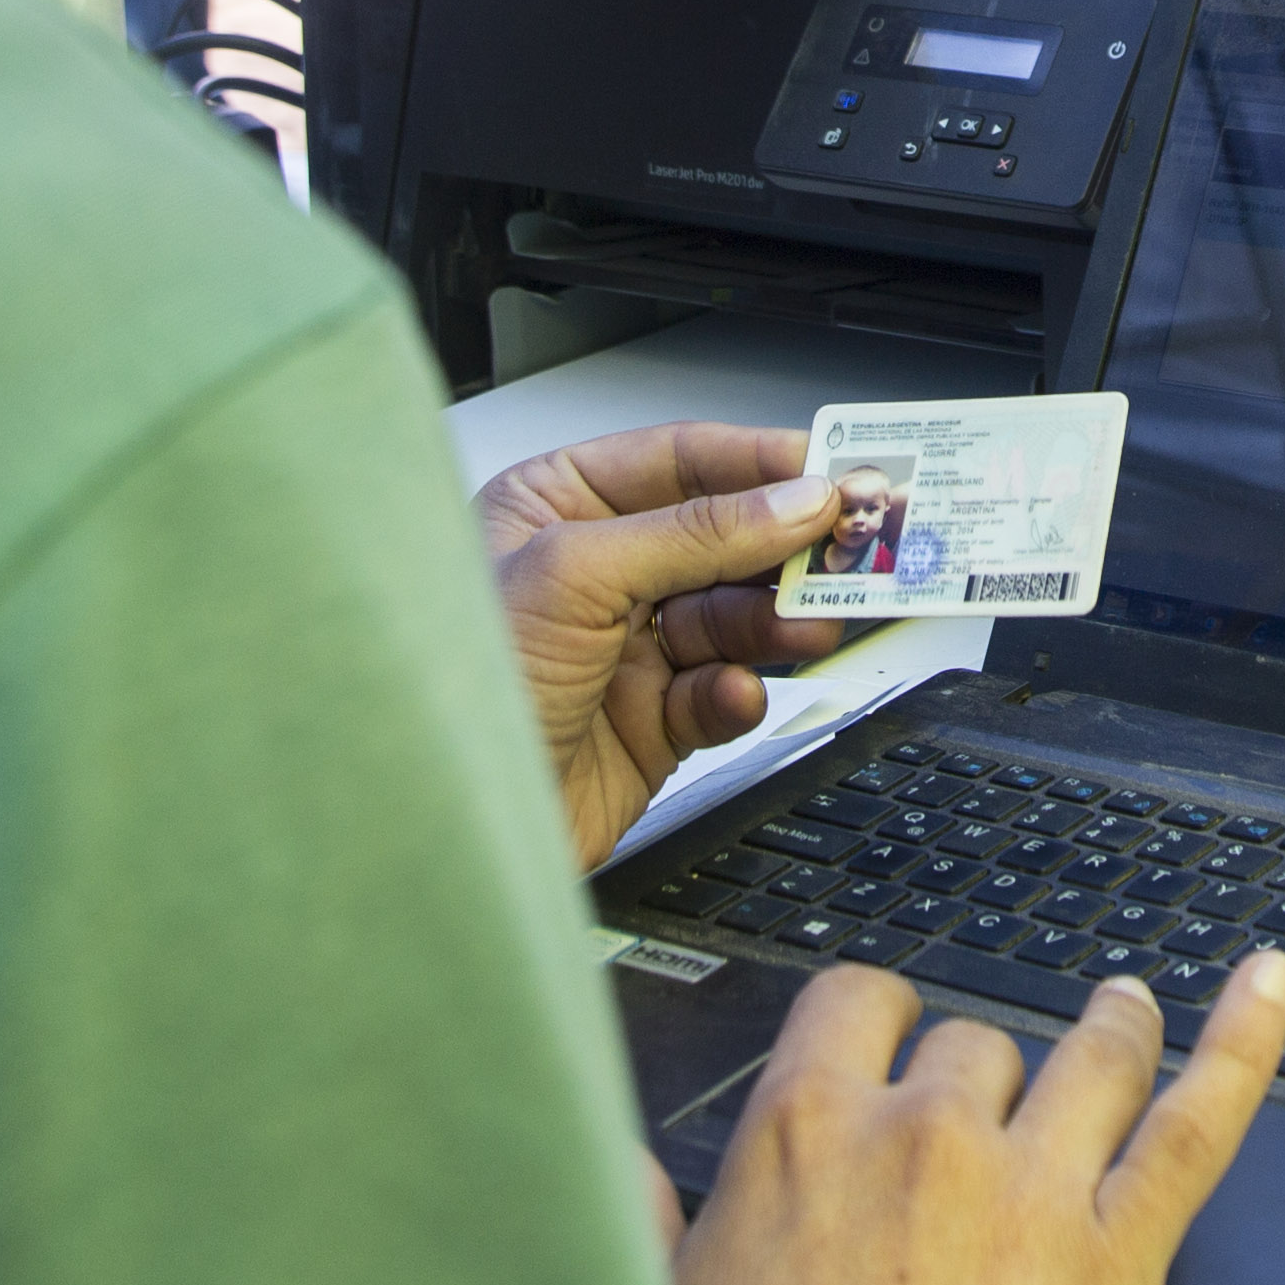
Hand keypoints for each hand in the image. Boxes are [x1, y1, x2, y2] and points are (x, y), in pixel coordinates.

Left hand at [472, 424, 849, 872]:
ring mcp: (621, 651)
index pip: (679, 462)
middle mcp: (591, 574)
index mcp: (554, 508)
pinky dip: (736, 694)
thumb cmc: (451, 685)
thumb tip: (790, 500)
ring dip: (775, 621)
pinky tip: (731, 695)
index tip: (835, 470)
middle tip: (852, 551)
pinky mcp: (646, 725)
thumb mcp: (577, 575)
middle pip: (721, 540)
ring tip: (809, 625)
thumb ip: (695, 533)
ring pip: (732, 618)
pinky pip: (718, 695)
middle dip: (785, 548)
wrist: (432, 822)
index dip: (761, 464)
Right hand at [677, 953, 1284, 1284]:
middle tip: (991, 1126)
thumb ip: (649, 1222)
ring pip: (1090, 1055)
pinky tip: (1268, 985)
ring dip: (1111, 1029)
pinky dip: (1243, 1040)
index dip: (884, 1022)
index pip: (857, 1003)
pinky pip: (1199, 1120)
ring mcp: (1030, 1189)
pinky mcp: (1119, 1257)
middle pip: (974, 1044)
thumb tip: (630, 1168)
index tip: (896, 1038)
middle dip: (983, 1081)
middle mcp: (919, 1136)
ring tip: (1126, 1015)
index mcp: (800, 1136)